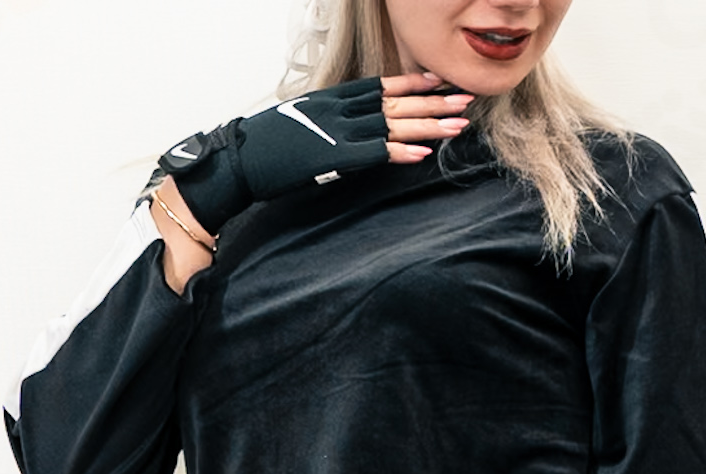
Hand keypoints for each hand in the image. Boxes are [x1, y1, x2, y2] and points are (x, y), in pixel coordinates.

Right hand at [154, 74, 472, 246]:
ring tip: (460, 125)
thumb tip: (342, 134)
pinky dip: (401, 151)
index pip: (379, 87)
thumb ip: (326, 126)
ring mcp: (337, 132)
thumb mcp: (299, 128)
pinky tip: (425, 153)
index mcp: (331, 99)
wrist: (238, 160)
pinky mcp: (334, 158)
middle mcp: (338, 110)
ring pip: (394, 124)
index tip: (438, 82)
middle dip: (434, 101)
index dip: (412, 84)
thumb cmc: (264, 149)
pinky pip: (376, 153)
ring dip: (430, 125)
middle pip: (396, 102)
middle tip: (467, 100)